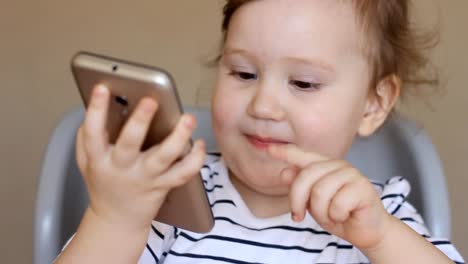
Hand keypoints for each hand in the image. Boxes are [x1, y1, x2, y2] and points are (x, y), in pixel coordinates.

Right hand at [76, 85, 205, 231]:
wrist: (117, 220)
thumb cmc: (104, 184)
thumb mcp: (87, 161)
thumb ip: (88, 136)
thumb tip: (98, 105)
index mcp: (99, 159)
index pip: (93, 133)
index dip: (96, 110)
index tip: (102, 88)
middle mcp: (122, 168)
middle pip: (129, 144)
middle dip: (140, 121)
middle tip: (151, 100)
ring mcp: (144, 178)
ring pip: (163, 157)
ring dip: (178, 137)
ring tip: (188, 119)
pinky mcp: (163, 186)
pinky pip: (183, 173)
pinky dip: (195, 159)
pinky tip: (198, 143)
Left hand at [268, 144, 391, 249]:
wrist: (367, 231)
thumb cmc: (339, 214)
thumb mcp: (312, 202)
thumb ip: (300, 187)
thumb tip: (284, 172)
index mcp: (324, 166)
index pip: (302, 155)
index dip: (285, 152)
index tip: (268, 149)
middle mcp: (337, 166)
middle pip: (306, 177)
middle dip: (297, 201)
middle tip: (299, 216)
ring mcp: (352, 174)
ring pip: (320, 192)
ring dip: (321, 213)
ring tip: (330, 216)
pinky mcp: (363, 188)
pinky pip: (337, 205)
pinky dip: (336, 217)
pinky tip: (344, 216)